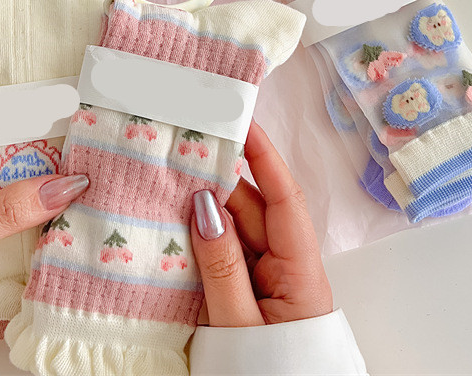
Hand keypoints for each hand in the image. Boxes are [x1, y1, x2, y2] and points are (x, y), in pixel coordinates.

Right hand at [191, 121, 332, 326]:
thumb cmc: (267, 375)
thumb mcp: (239, 325)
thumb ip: (222, 267)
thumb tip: (205, 207)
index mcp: (301, 274)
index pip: (284, 200)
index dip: (263, 157)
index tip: (243, 122)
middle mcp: (288, 269)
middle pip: (254, 211)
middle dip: (220, 180)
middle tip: (184, 151)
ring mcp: (269, 282)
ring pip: (236, 230)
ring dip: (206, 210)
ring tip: (171, 182)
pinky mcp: (249, 295)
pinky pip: (226, 254)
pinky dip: (202, 238)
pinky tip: (174, 225)